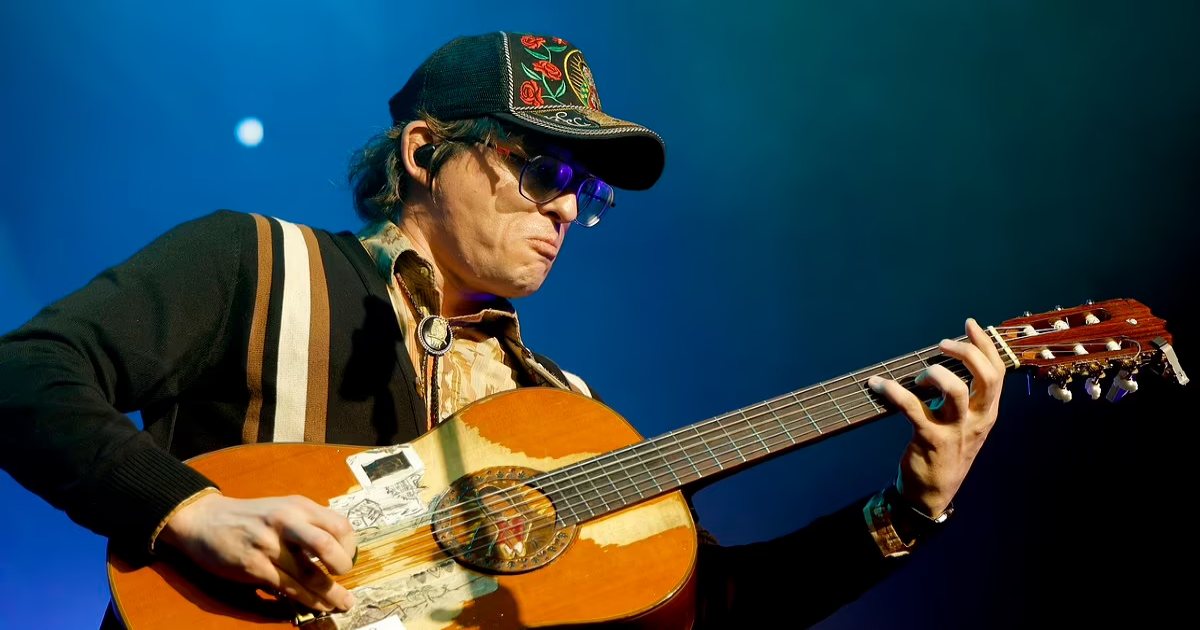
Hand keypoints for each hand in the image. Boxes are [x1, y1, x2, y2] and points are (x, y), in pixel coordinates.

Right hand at [157, 493, 357, 612]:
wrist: (204, 519)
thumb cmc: (249, 516)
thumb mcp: (282, 508)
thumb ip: (308, 523)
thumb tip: (337, 550)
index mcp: (298, 506)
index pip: (339, 524)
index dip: (349, 545)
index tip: (348, 558)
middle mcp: (286, 522)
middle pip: (327, 545)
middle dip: (342, 566)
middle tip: (345, 577)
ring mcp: (269, 545)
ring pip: (308, 574)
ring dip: (329, 593)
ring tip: (343, 604)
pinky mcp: (253, 566)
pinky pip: (287, 588)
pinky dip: (306, 600)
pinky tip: (318, 605)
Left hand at [868, 317, 1004, 516]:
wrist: (933, 494)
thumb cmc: (946, 452)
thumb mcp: (965, 426)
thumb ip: (964, 398)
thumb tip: (946, 362)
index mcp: (987, 413)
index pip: (997, 373)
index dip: (985, 345)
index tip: (970, 325)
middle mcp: (977, 420)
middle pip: (985, 377)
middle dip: (966, 352)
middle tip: (942, 344)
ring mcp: (955, 431)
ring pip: (956, 390)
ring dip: (935, 372)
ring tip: (919, 375)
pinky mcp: (930, 439)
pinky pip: (912, 407)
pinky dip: (892, 391)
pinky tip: (878, 384)